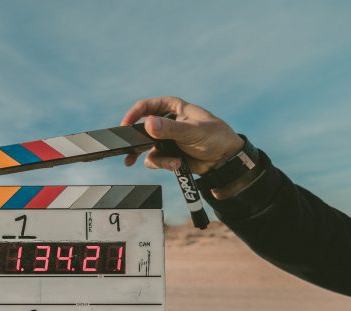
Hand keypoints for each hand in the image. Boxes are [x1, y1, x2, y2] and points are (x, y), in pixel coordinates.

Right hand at [121, 96, 243, 174]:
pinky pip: (155, 160)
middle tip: (127, 150)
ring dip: (154, 157)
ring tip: (167, 163)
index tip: (125, 126)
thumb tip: (148, 124)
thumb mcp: (192, 131)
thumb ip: (170, 128)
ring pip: (145, 147)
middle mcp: (166, 122)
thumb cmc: (215, 137)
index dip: (133, 114)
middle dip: (135, 141)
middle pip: (141, 128)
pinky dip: (163, 164)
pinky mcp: (167, 154)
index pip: (147, 106)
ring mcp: (165, 139)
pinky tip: (177, 165)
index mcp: (173, 107)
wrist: (225, 160)